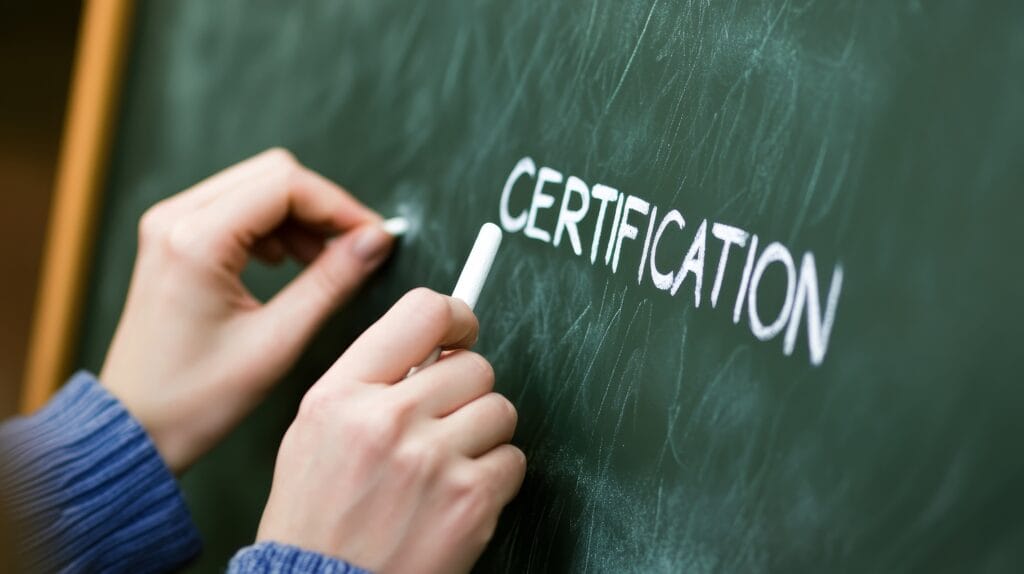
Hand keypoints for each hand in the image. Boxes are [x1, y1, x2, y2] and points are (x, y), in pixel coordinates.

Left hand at [100, 148, 395, 473]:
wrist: (136, 426)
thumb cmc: (195, 398)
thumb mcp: (276, 341)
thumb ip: (331, 282)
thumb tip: (375, 241)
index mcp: (196, 240)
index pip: (286, 185)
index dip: (340, 206)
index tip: (375, 237)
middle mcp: (176, 219)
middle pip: (272, 174)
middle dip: (322, 207)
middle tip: (356, 248)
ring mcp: (170, 224)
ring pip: (257, 185)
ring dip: (299, 216)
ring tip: (324, 262)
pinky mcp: (174, 237)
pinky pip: (237, 206)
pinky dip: (274, 225)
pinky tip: (289, 263)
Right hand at [256, 288, 525, 573]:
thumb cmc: (316, 520)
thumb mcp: (315, 431)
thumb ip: (369, 381)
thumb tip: (432, 349)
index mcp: (343, 395)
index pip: (422, 312)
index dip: (456, 317)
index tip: (461, 333)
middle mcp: (387, 421)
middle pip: (475, 366)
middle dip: (466, 393)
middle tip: (443, 424)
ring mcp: (431, 460)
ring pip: (500, 410)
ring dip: (482, 436)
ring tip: (444, 466)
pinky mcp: (469, 501)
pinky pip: (513, 460)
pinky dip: (494, 479)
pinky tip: (455, 497)